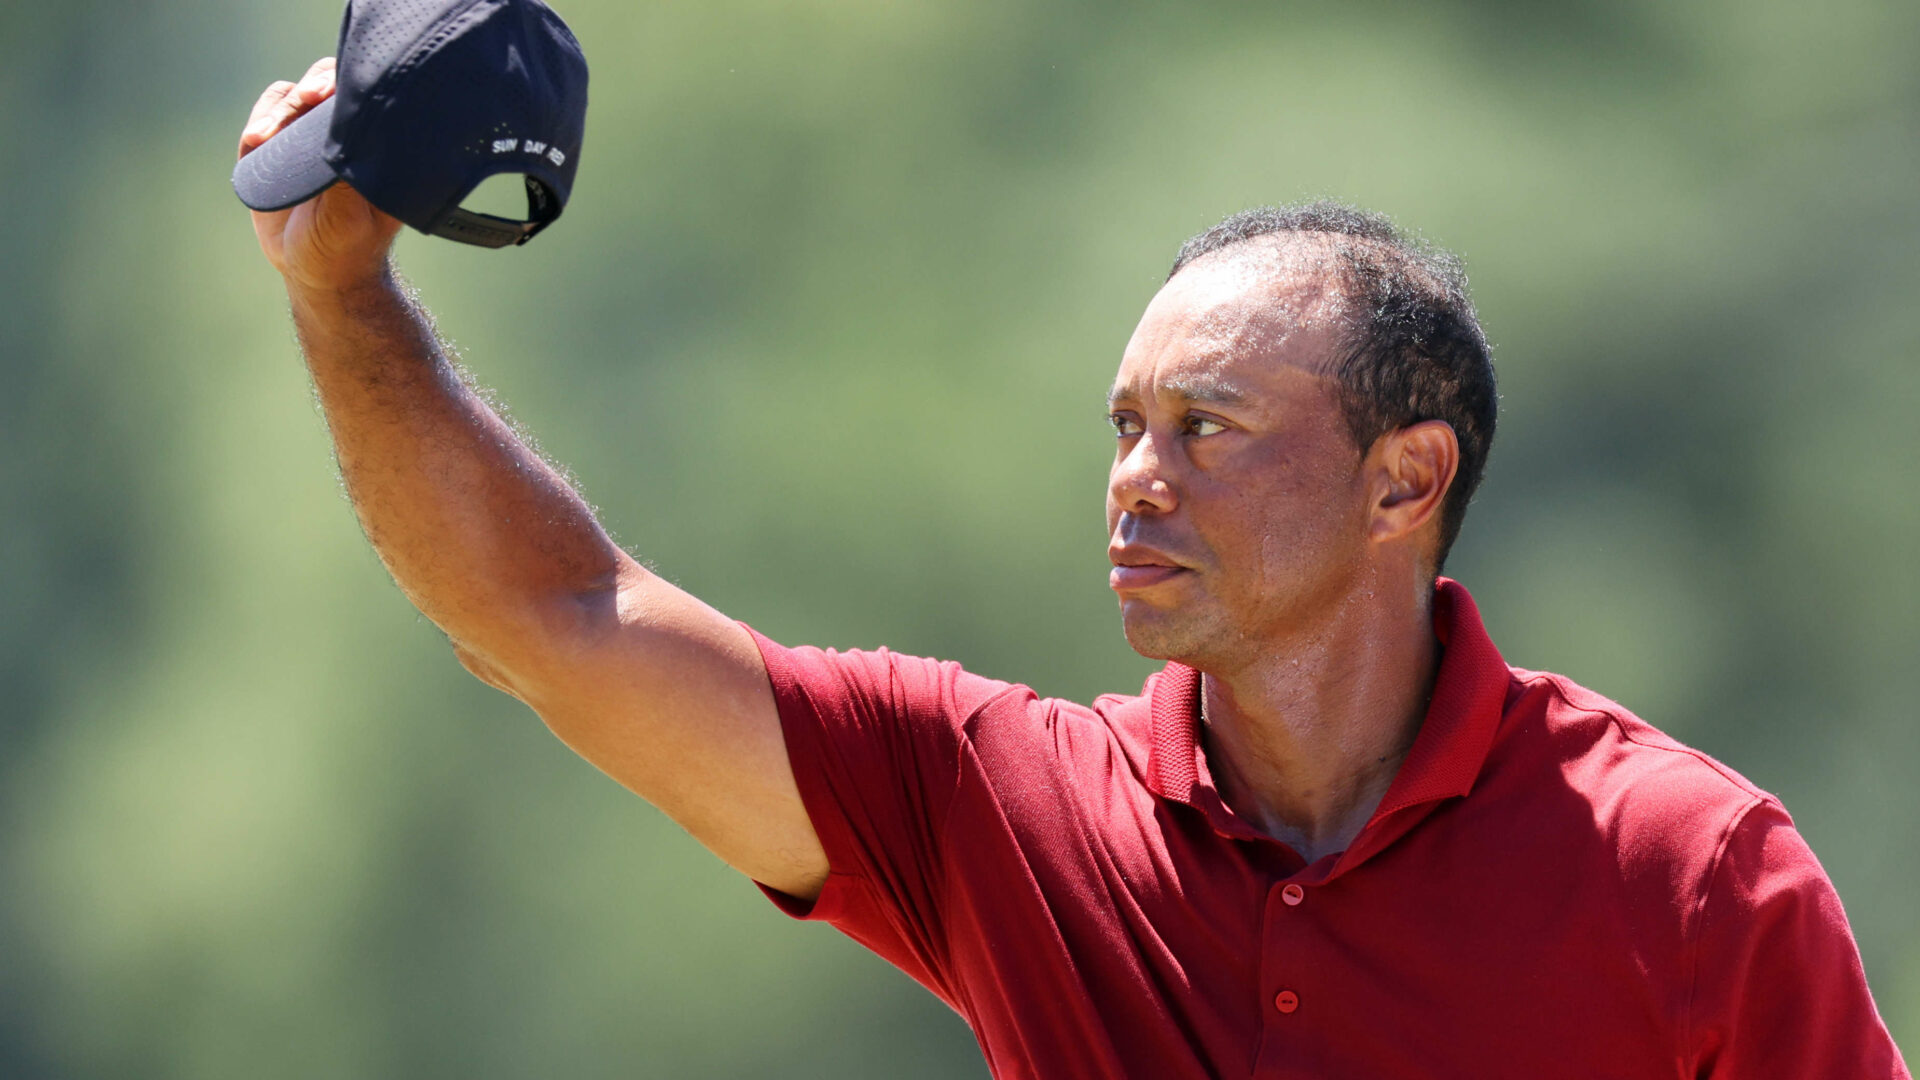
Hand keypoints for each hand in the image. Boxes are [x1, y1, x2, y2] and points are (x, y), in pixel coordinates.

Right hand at [238, 57, 402, 292]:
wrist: (315, 272)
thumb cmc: (346, 248)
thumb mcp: (349, 218)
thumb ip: (343, 180)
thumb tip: (339, 138)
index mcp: (370, 145)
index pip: (361, 96)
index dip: (344, 86)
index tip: (327, 96)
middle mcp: (339, 134)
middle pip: (325, 83)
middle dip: (311, 87)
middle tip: (305, 99)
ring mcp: (305, 139)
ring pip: (290, 97)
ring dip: (279, 108)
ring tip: (268, 135)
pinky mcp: (274, 149)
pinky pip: (265, 119)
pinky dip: (259, 121)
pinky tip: (257, 139)